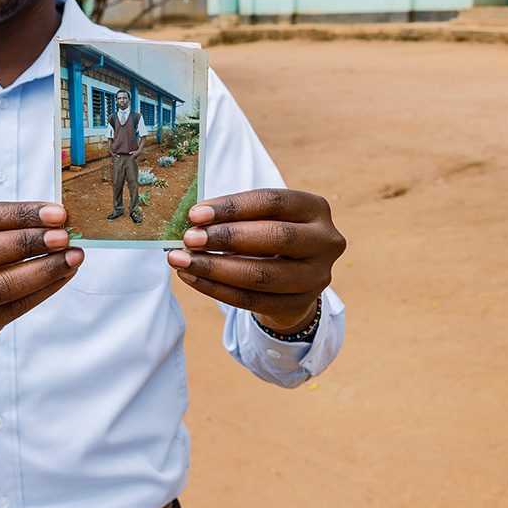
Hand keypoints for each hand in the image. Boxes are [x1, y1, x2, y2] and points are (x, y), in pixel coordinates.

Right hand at [0, 202, 83, 349]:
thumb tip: (56, 218)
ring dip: (43, 270)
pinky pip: (14, 308)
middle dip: (29, 243)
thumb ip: (7, 223)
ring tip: (72, 257)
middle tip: (64, 236)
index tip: (56, 213)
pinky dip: (45, 290)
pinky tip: (63, 275)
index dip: (20, 214)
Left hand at [166, 189, 344, 332]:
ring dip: (214, 268)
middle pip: (275, 237)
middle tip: (189, 238)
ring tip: (181, 261)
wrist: (293, 280)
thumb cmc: (269, 237)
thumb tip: (193, 221)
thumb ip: (235, 217)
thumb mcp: (262, 218)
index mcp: (315, 208)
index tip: (195, 214)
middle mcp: (325, 241)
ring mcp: (316, 277)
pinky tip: (191, 278)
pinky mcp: (299, 305)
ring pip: (262, 275)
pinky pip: (252, 300)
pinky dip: (216, 289)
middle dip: (226, 238)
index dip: (232, 207)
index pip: (273, 202)